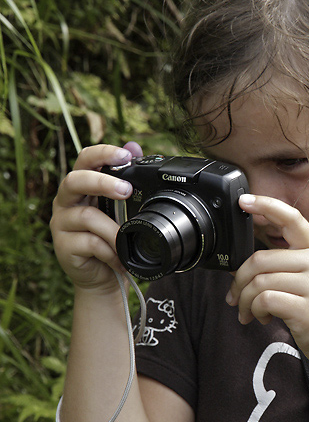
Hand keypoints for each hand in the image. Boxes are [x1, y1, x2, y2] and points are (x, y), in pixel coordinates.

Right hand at [50, 143, 141, 291]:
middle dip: (101, 182)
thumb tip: (134, 145)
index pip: (85, 159)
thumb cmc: (112, 237)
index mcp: (82, 186)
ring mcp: (61, 224)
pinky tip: (119, 257)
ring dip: (113, 228)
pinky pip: (89, 243)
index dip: (102, 153)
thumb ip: (126, 177)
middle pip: (75, 181)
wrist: (105, 275)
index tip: (125, 155)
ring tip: (128, 239)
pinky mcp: (62, 246)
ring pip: (86, 216)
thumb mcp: (122, 208)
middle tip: (126, 190)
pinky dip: (110, 250)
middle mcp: (66, 201)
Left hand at [226, 195, 308, 367]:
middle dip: (239, 281)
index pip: (292, 218)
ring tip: (248, 312)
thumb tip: (239, 267)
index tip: (243, 200)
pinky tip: (262, 318)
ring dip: (244, 301)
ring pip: (259, 282)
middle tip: (234, 297)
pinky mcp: (306, 308)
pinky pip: (265, 300)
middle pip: (260, 259)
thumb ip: (282, 266)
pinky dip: (254, 311)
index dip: (266, 205)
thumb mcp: (308, 279)